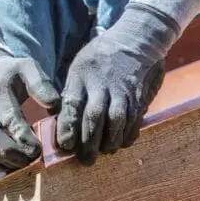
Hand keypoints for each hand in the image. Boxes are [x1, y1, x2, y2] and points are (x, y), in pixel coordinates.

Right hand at [0, 51, 60, 168]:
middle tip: (32, 158)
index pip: (8, 119)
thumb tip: (52, 104)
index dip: (23, 138)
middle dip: (11, 153)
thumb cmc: (13, 78)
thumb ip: (41, 84)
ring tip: (23, 161)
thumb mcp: (28, 69)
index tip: (38, 149)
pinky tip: (9, 161)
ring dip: (1, 160)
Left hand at [56, 4, 178, 165]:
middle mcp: (102, 84)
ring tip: (104, 153)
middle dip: (89, 142)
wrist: (134, 39)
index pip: (72, 105)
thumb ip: (71, 93)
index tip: (64, 146)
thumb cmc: (99, 58)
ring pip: (116, 121)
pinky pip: (134, 119)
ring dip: (110, 141)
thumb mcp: (78, 67)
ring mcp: (122, 89)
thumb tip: (60, 123)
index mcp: (81, 76)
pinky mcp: (138, 95)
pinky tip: (122, 144)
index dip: (68, 127)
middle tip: (85, 160)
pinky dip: (128, 134)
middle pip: (94, 117)